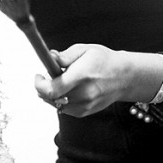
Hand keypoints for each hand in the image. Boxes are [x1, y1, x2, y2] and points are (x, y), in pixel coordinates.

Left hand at [33, 44, 162, 116]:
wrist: (124, 77)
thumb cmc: (104, 61)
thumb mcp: (85, 50)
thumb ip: (65, 56)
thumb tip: (50, 57)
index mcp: (82, 76)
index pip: (53, 88)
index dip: (39, 84)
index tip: (38, 76)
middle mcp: (84, 94)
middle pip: (51, 98)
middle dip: (43, 87)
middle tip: (47, 77)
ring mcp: (85, 105)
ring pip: (56, 104)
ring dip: (52, 94)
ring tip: (61, 82)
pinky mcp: (85, 112)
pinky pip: (64, 109)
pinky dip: (61, 100)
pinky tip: (69, 90)